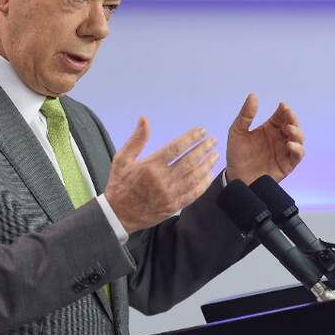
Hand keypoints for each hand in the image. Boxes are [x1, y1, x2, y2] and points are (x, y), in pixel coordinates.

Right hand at [105, 117, 218, 233]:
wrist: (118, 215)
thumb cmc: (120, 184)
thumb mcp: (122, 159)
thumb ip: (136, 140)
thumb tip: (144, 119)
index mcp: (150, 167)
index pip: (176, 148)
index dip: (191, 138)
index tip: (201, 131)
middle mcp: (162, 181)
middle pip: (189, 161)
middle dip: (204, 149)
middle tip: (213, 140)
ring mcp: (170, 195)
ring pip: (194, 177)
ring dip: (207, 164)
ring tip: (215, 155)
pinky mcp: (174, 206)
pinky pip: (193, 193)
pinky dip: (204, 183)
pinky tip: (210, 175)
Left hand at [226, 93, 304, 184]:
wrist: (236, 178)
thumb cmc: (236, 155)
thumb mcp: (237, 132)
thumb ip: (245, 115)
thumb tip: (253, 95)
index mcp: (269, 128)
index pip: (281, 115)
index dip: (285, 110)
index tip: (283, 106)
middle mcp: (279, 138)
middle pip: (293, 124)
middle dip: (293, 119)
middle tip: (288, 115)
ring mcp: (284, 151)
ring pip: (299, 138)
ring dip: (297, 132)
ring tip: (288, 129)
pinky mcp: (287, 164)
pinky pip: (297, 155)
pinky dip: (297, 149)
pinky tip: (290, 144)